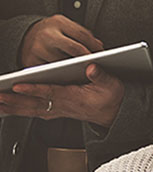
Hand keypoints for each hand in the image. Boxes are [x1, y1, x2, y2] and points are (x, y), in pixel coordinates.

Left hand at [0, 64, 124, 126]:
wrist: (115, 113)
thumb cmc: (112, 98)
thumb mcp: (112, 84)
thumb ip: (100, 75)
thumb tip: (91, 66)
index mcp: (74, 98)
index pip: (50, 93)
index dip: (34, 90)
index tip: (19, 86)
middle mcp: (63, 106)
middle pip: (35, 104)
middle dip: (15, 100)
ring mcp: (58, 110)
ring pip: (32, 110)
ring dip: (13, 107)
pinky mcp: (57, 111)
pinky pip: (34, 112)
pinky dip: (20, 111)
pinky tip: (10, 109)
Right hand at [19, 15, 102, 67]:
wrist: (25, 34)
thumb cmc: (52, 31)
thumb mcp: (66, 26)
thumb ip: (82, 34)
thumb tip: (99, 45)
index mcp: (59, 22)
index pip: (82, 34)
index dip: (95, 45)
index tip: (103, 54)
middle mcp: (47, 34)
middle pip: (74, 48)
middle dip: (87, 58)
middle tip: (96, 65)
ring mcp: (37, 48)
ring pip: (63, 62)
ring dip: (76, 68)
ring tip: (86, 72)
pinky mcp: (30, 62)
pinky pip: (49, 71)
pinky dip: (60, 74)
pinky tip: (69, 76)